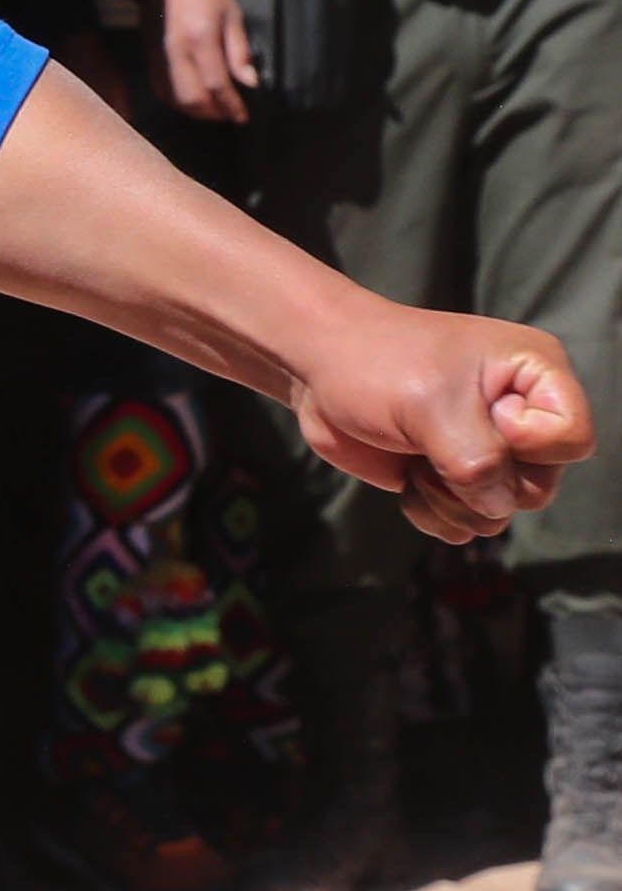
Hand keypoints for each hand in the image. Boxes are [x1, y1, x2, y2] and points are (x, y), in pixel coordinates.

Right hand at [156, 0, 255, 123]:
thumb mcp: (232, 15)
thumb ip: (239, 50)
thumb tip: (250, 82)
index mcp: (200, 40)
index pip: (216, 84)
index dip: (231, 105)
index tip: (244, 117)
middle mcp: (177, 54)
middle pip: (193, 98)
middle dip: (214, 113)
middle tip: (230, 115)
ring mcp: (160, 59)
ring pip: (176, 99)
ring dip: (196, 112)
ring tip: (214, 111)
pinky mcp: (151, 60)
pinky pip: (163, 91)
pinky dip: (179, 103)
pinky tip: (193, 101)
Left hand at [283, 301, 590, 542]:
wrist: (318, 369)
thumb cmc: (377, 365)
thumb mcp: (431, 404)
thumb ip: (476, 460)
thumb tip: (496, 507)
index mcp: (537, 377)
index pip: (572, 441)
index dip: (528, 444)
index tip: (480, 414)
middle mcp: (523, 416)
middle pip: (538, 487)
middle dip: (478, 481)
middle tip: (433, 443)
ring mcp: (488, 451)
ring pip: (500, 514)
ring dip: (450, 499)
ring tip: (417, 456)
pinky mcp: (453, 478)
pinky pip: (465, 525)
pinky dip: (432, 512)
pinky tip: (406, 476)